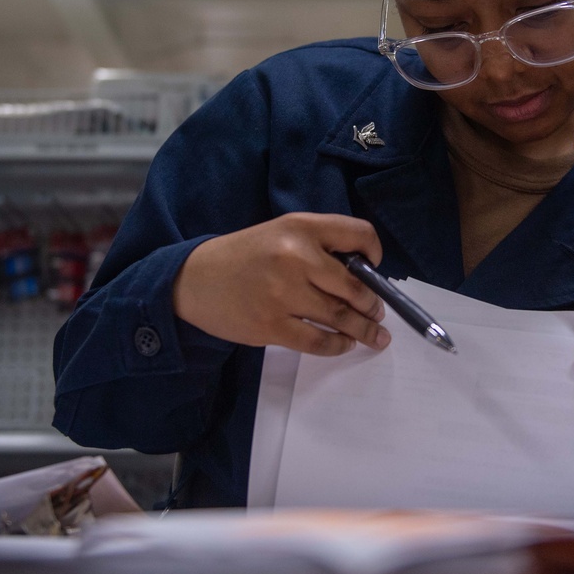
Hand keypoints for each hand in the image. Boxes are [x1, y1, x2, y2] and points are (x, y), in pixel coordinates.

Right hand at [173, 212, 389, 355]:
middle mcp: (296, 257)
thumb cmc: (247, 255)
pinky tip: (344, 343)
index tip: (375, 268)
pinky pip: (318, 341)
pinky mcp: (271, 326)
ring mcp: (283, 294)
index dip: (375, 252)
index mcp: (301, 227)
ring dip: (364, 329)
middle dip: (373, 304)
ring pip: (340, 317)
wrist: (194, 279)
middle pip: (355, 285)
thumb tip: (364, 272)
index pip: (358, 234)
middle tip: (378, 313)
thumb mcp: (283, 232)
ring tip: (375, 336)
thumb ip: (320, 244)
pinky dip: (337, 345)